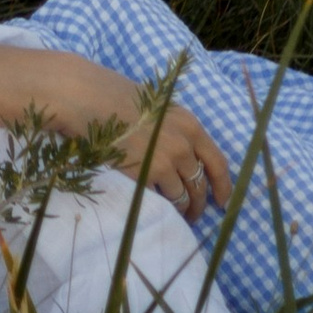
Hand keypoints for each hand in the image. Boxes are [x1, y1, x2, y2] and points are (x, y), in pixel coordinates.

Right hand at [10, 51, 230, 221]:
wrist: (88, 98)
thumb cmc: (116, 98)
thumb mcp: (159, 109)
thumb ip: (176, 132)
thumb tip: (185, 157)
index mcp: (190, 125)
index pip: (218, 162)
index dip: (223, 186)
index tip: (222, 201)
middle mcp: (183, 145)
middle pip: (200, 185)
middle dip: (199, 204)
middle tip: (193, 214)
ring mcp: (165, 162)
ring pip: (182, 197)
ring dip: (180, 209)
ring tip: (174, 215)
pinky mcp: (145, 175)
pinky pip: (160, 199)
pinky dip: (160, 206)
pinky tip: (154, 206)